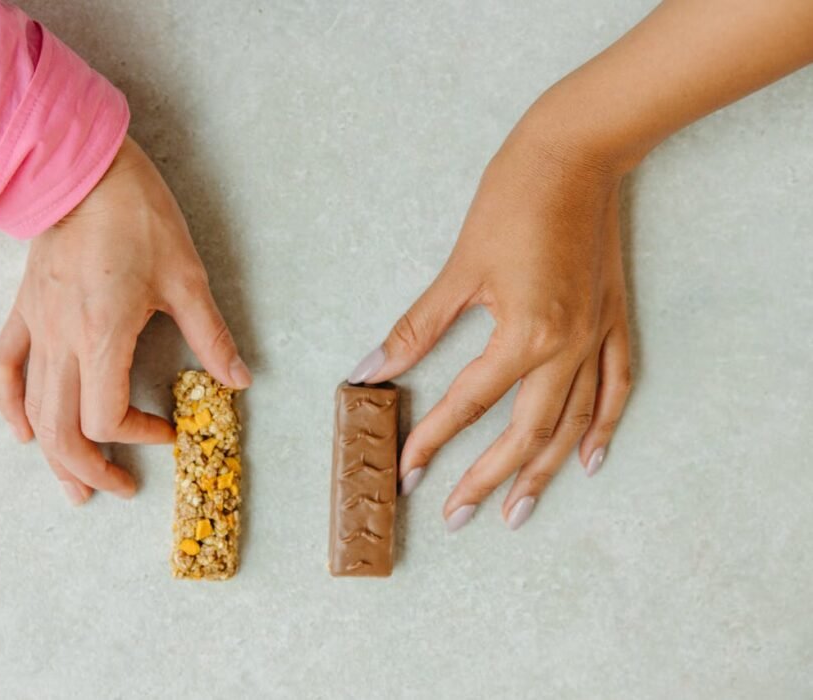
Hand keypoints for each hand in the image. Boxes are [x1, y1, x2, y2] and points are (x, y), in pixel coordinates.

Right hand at [0, 136, 251, 504]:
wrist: (82, 169)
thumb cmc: (137, 216)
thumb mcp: (186, 277)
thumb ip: (211, 336)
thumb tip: (238, 380)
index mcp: (102, 335)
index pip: (105, 418)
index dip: (137, 436)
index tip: (167, 429)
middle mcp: (61, 340)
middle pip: (62, 431)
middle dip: (91, 469)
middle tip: (118, 489)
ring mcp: (37, 326)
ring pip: (33, 410)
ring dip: (53, 454)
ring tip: (73, 486)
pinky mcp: (25, 310)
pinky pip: (5, 368)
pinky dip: (11, 406)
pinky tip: (22, 431)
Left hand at [350, 128, 630, 531]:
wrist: (577, 152)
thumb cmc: (513, 199)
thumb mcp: (460, 267)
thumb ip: (417, 328)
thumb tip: (373, 369)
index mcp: (526, 334)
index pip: (470, 404)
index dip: (433, 441)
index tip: (406, 472)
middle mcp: (567, 346)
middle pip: (525, 432)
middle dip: (487, 478)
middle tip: (457, 515)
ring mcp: (596, 336)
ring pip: (572, 423)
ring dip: (543, 471)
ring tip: (517, 511)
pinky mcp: (612, 320)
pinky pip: (616, 386)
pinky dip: (603, 426)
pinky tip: (588, 459)